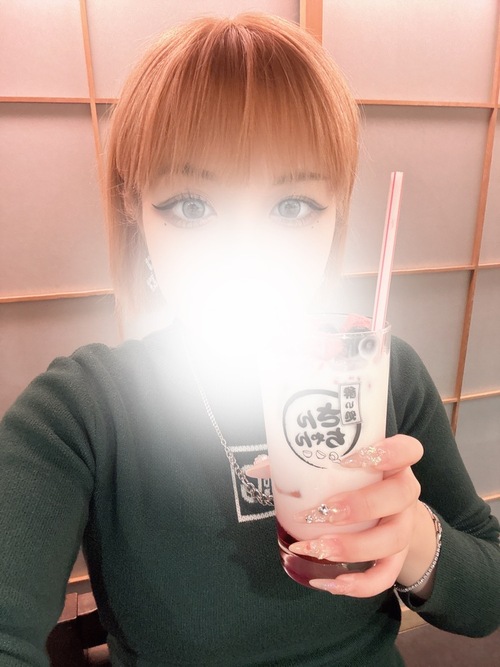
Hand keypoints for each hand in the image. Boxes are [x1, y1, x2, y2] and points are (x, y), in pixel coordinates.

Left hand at [249, 436, 434, 598]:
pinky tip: (330, 582)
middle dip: (359, 506)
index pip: (408, 450)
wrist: (389, 511)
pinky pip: (387, 575)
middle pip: (400, 496)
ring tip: (317, 548)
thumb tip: (256, 467)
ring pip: (394, 539)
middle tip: (321, 511)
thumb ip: (299, 463)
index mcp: (393, 461)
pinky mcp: (398, 556)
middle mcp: (405, 492)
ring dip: (353, 547)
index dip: (386, 453)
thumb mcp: (336, 467)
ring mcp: (405, 525)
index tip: (347, 460)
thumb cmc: (356, 481)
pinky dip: (360, 584)